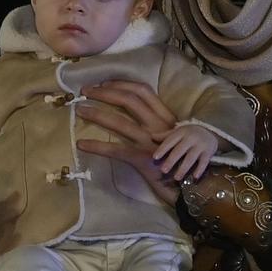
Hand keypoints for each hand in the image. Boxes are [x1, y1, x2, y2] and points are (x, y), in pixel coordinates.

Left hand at [75, 80, 182, 205]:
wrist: (191, 186)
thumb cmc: (180, 162)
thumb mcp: (174, 138)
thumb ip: (158, 126)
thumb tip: (137, 117)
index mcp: (166, 117)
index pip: (143, 91)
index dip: (121, 84)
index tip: (104, 84)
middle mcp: (158, 125)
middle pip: (129, 100)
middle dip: (104, 92)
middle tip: (85, 92)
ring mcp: (150, 142)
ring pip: (120, 122)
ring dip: (96, 114)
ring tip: (80, 110)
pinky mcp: (142, 159)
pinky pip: (115, 150)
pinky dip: (96, 146)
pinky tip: (81, 144)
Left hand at [152, 125, 220, 181]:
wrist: (210, 130)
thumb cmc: (189, 133)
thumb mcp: (178, 132)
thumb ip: (165, 136)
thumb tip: (151, 136)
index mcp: (181, 132)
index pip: (170, 141)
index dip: (162, 149)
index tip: (155, 157)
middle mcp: (191, 138)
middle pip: (180, 150)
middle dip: (171, 161)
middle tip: (163, 171)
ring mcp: (200, 145)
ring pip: (191, 158)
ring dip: (183, 168)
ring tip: (176, 178)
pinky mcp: (209, 152)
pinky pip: (204, 162)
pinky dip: (200, 169)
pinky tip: (194, 177)